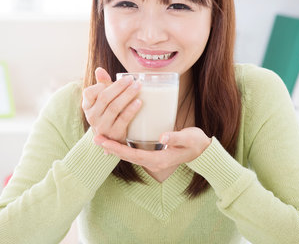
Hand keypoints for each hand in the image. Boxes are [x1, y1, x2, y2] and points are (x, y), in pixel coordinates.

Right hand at [82, 67, 141, 142]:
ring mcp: (102, 127)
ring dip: (127, 95)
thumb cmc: (109, 113)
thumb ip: (102, 84)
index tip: (115, 79)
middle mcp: (91, 117)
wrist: (113, 139)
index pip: (89, 92)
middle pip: (104, 97)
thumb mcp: (103, 100)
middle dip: (119, 86)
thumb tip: (99, 69)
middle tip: (132, 79)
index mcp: (87, 106)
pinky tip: (139, 101)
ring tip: (138, 86)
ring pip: (114, 107)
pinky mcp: (114, 134)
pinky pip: (123, 119)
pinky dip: (131, 109)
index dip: (101, 84)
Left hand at [94, 127, 211, 171]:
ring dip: (116, 147)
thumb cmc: (196, 143)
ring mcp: (153, 159)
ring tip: (102, 138)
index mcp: (159, 159)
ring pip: (129, 155)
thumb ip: (175, 137)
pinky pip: (135, 152)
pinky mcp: (153, 154)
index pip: (133, 155)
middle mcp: (153, 161)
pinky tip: (118, 139)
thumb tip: (162, 137)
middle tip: (95, 138)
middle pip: (127, 156)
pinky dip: (124, 146)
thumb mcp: (188, 138)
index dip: (117, 148)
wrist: (202, 151)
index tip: (103, 141)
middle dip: (111, 148)